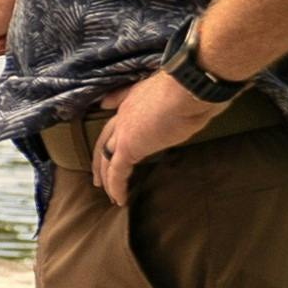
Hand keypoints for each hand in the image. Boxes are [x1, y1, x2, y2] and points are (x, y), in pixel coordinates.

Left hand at [91, 70, 214, 205]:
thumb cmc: (188, 89)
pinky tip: (119, 199)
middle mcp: (123, 115)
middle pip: (104, 141)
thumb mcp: (173, 92)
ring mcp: (123, 131)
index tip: (107, 143)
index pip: (116, 121)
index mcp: (133, 101)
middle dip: (100, 160)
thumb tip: (168, 110)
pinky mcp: (128, 147)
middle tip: (98, 177)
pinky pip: (117, 171)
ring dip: (107, 178)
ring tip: (109, 194)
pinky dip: (116, 186)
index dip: (111, 134)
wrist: (188, 89)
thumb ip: (163, 100)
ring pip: (107, 158)